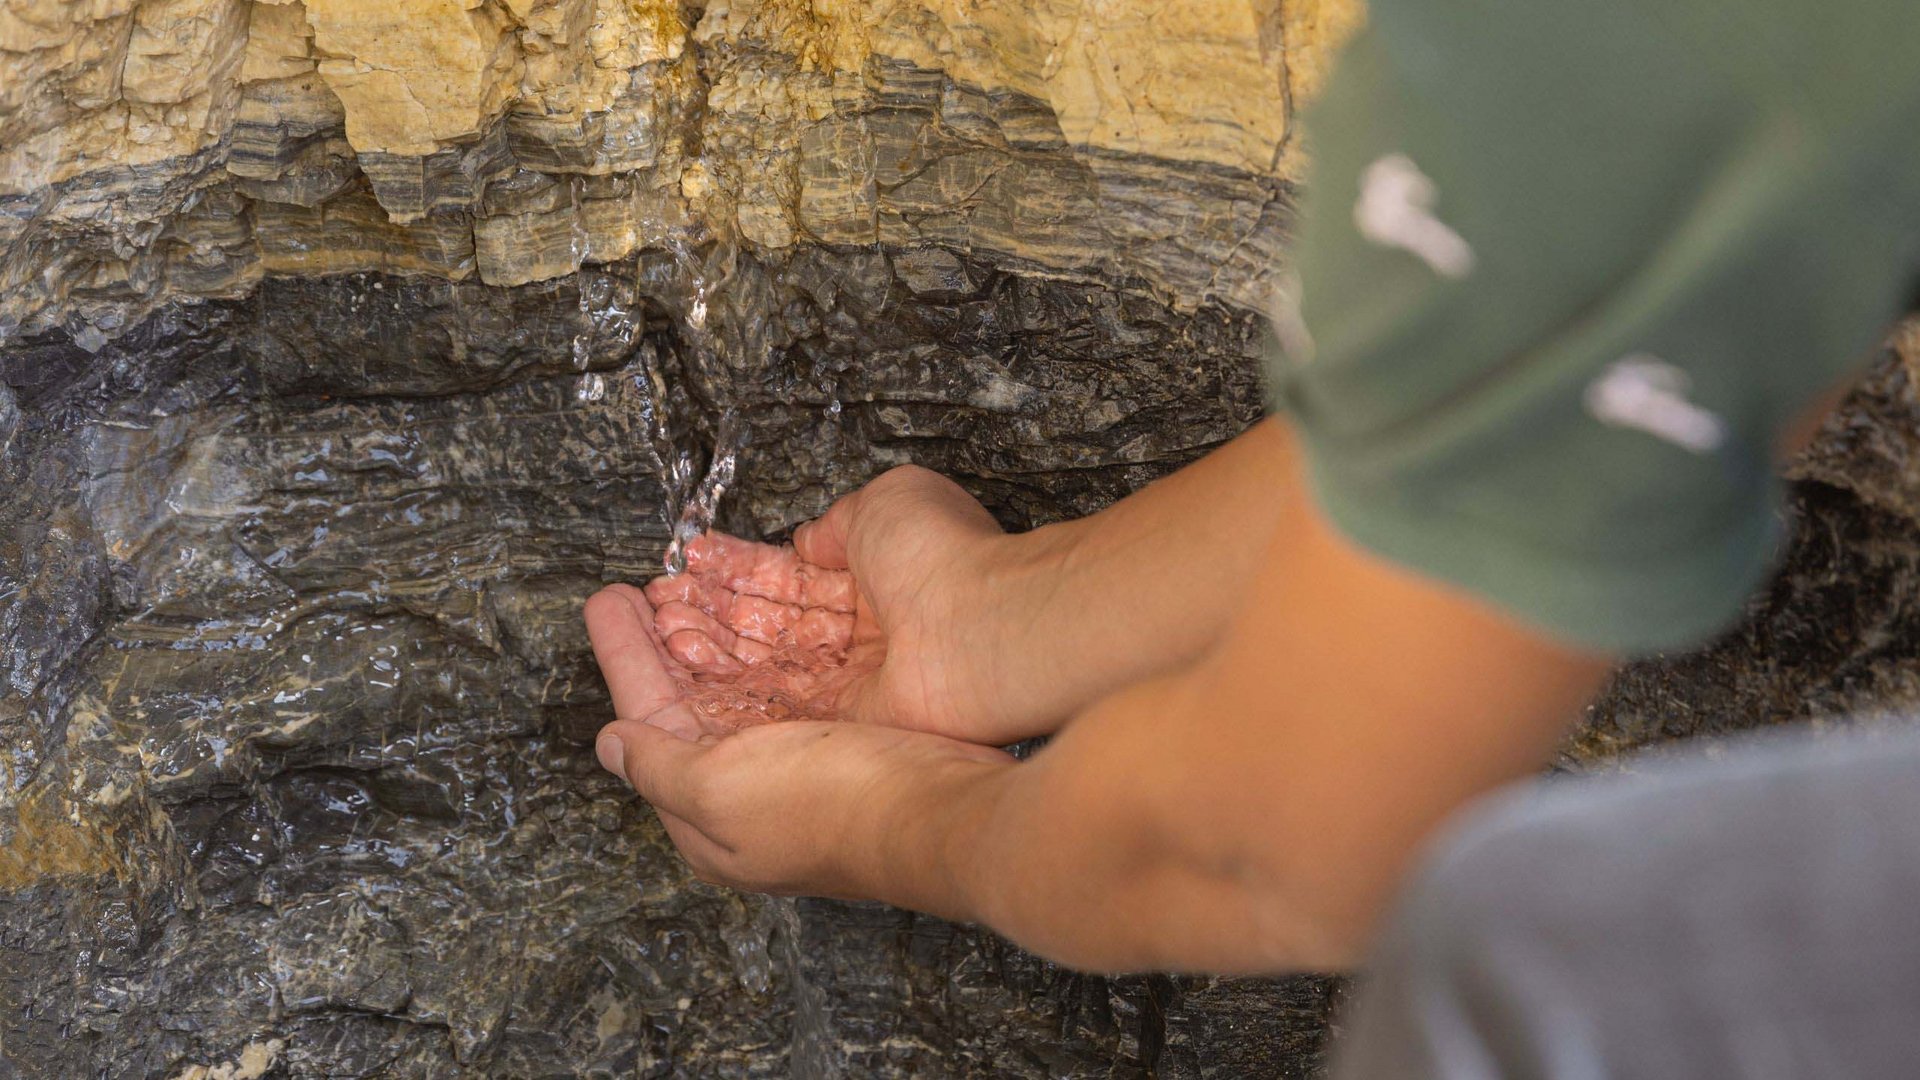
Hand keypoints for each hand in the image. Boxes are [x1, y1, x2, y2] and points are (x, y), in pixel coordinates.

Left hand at [584, 583, 1011, 898]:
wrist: (938, 814)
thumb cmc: (828, 807)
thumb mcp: (720, 789)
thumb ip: (660, 764)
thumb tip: (611, 746)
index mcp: (705, 818)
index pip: (646, 723)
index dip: (626, 656)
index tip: (610, 600)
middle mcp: (745, 797)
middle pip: (689, 703)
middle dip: (664, 642)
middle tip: (646, 585)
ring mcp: (795, 770)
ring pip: (738, 690)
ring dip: (713, 638)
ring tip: (693, 587)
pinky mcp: (842, 744)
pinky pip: (786, 687)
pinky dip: (767, 648)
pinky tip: (764, 616)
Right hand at [641, 465, 1059, 743]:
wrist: (982, 631)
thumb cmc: (946, 559)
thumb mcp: (886, 501)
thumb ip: (837, 522)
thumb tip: (809, 540)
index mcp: (876, 578)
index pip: (791, 578)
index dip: (737, 570)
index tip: (689, 563)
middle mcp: (863, 634)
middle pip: (769, 625)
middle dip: (709, 611)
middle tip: (654, 602)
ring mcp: (853, 681)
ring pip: (762, 665)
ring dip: (705, 644)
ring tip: (651, 625)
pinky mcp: (843, 723)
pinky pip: (773, 706)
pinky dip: (724, 688)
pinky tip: (680, 667)